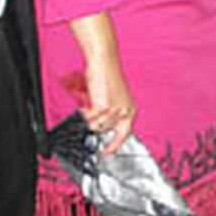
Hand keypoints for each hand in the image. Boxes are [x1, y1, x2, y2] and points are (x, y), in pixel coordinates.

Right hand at [67, 13, 135, 153]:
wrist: (103, 63)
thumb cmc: (106, 76)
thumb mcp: (111, 98)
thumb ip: (108, 112)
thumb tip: (98, 124)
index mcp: (130, 109)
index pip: (125, 133)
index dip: (115, 144)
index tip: (107, 152)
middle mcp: (125, 110)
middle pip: (107, 130)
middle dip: (97, 125)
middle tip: (91, 117)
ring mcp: (115, 110)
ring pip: (97, 125)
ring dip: (90, 116)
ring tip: (89, 104)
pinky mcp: (104, 107)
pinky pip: (90, 119)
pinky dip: (85, 113)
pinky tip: (85, 104)